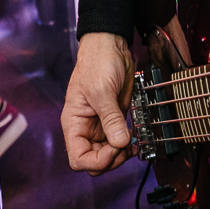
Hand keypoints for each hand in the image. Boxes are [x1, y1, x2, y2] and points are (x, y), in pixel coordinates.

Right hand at [63, 32, 135, 173]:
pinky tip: (135, 140)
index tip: (113, 148)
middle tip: (125, 145)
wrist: (110, 47)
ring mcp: (100, 126)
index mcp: (74, 123)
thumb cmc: (97, 63)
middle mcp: (85, 129)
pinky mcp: (114, 121)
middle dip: (111, 160)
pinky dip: (126, 146)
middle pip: (93, 162)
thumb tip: (120, 143)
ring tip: (132, 144)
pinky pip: (118, 143)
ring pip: (107, 156)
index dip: (96, 160)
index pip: (78, 158)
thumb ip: (111, 119)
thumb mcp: (102, 91)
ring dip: (120, 156)